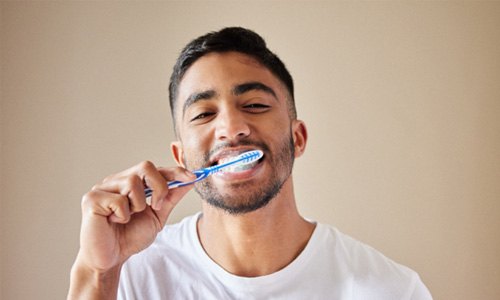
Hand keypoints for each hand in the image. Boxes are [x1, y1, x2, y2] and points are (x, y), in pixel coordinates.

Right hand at [75, 161, 194, 271]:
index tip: (193, 178)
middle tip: (156, 207)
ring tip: (128, 218)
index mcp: (130, 183)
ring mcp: (102, 188)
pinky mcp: (91, 199)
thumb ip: (170, 198)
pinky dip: (123, 215)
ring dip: (138, 205)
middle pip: (145, 166)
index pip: (155, 169)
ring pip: (132, 181)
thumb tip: (190, 181)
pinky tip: (114, 222)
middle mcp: (116, 181)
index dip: (175, 171)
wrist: (109, 259)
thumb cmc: (129, 237)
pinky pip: (118, 200)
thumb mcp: (157, 216)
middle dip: (159, 187)